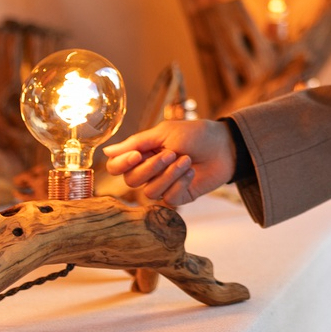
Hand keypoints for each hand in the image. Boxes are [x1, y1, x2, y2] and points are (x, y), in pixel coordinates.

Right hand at [103, 119, 234, 207]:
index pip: (117, 167)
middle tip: (171, 153)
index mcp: (142, 154)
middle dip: (151, 167)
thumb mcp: (164, 133)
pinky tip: (191, 171)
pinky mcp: (179, 196)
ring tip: (186, 160)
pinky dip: (181, 182)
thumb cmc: (195, 134)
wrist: (224, 145)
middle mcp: (149, 172)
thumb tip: (105, 152)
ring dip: (169, 174)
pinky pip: (169, 198)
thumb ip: (136, 143)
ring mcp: (163, 185)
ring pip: (149, 192)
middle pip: (131, 181)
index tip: (137, 155)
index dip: (122, 164)